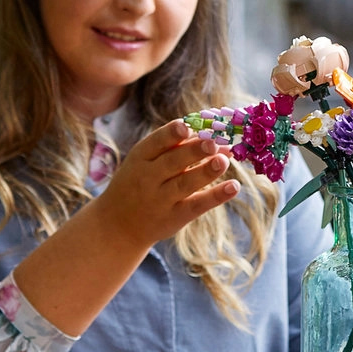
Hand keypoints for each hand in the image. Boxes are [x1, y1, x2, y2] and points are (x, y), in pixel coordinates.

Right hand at [97, 119, 239, 249]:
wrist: (118, 225)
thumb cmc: (137, 183)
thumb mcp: (143, 162)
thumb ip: (173, 148)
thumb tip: (215, 137)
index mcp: (139, 158)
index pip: (155, 143)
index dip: (170, 134)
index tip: (186, 126)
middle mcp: (148, 178)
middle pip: (172, 162)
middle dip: (193, 151)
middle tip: (212, 142)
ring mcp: (161, 199)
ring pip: (185, 184)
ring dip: (206, 172)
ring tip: (224, 160)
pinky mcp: (175, 217)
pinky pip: (197, 205)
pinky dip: (216, 196)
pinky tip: (233, 186)